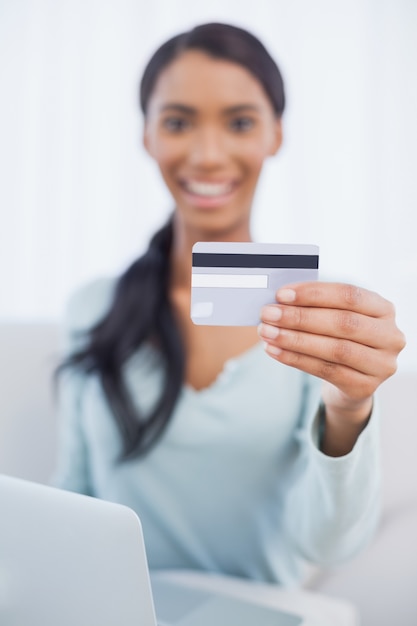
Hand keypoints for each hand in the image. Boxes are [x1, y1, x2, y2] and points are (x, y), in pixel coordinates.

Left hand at [258, 282, 405, 450]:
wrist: (351, 380)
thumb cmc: (339, 338)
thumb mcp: (335, 317)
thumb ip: (315, 305)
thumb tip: (279, 299)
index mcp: (384, 309)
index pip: (350, 295)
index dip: (314, 293)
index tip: (281, 294)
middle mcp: (390, 336)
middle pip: (343, 323)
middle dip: (300, 317)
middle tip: (268, 314)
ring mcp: (381, 364)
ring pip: (335, 349)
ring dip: (295, 340)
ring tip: (267, 333)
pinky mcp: (365, 387)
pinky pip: (326, 371)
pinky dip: (296, 359)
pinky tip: (275, 351)